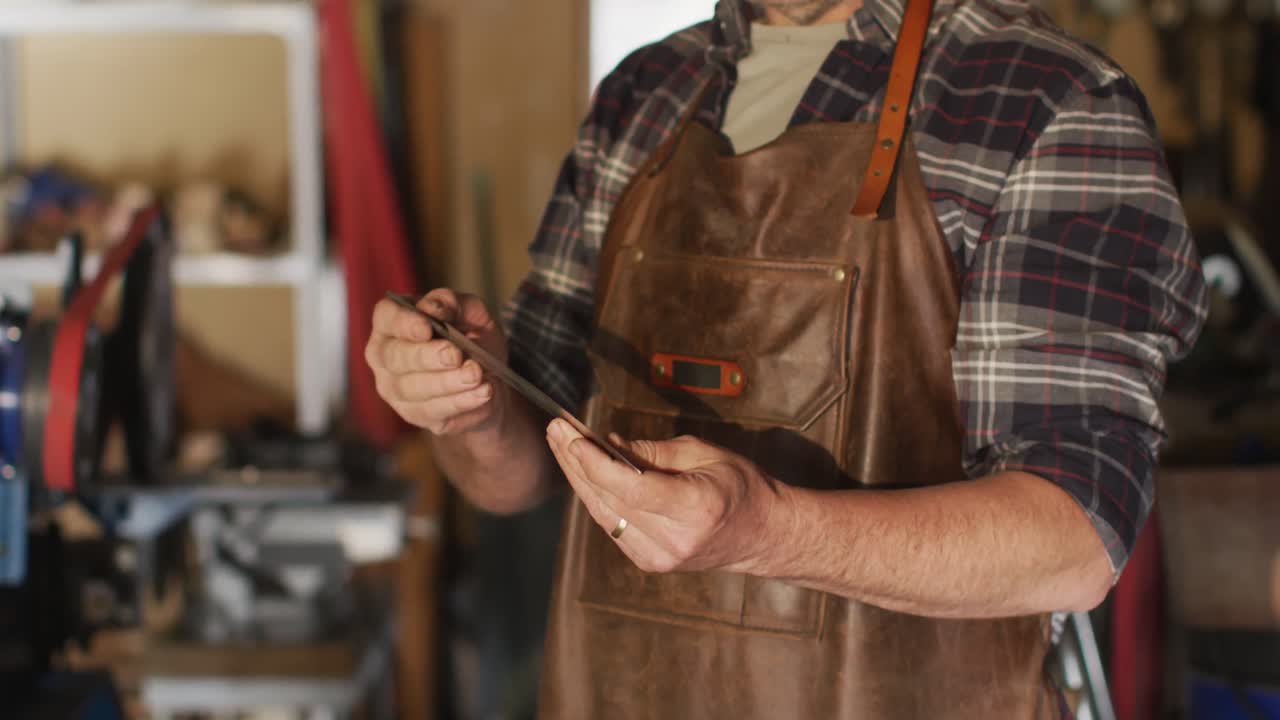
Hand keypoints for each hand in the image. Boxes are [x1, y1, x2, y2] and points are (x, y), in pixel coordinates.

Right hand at [366, 288, 506, 434]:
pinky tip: (482, 392)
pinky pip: (434, 411)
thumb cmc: (471, 338)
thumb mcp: (470, 313)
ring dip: (448, 382)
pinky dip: (461, 402)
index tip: (427, 327)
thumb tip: (433, 308)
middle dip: (426, 357)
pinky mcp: (415, 415)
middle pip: (395, 357)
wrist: (488, 379)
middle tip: (455, 355)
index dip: (403, 323)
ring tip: (476, 375)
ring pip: (413, 388)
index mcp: (392, 323)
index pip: (386, 317)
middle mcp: (385, 357)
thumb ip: (452, 302)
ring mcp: (395, 390)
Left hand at [545, 420, 788, 573]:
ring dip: (578, 477)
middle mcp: (673, 539)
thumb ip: (653, 452)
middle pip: (608, 499)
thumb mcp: (704, 454)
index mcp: (694, 508)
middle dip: (575, 461)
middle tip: (555, 428)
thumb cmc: (741, 487)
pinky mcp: (650, 562)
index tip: (571, 437)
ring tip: (560, 443)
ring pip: (602, 513)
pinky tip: (581, 469)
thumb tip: (608, 445)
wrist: (763, 535)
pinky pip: (611, 524)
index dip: (594, 463)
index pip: (630, 488)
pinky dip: (595, 496)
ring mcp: (659, 557)